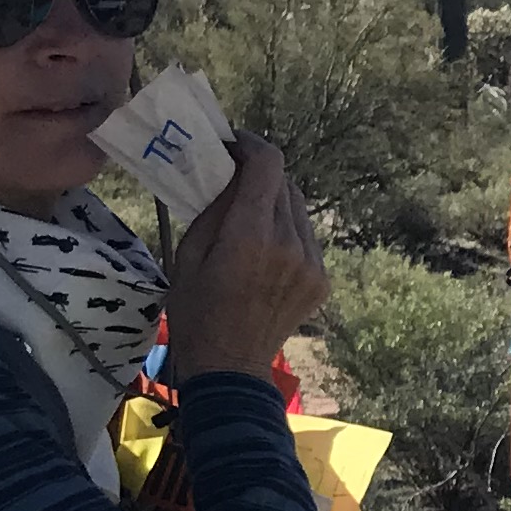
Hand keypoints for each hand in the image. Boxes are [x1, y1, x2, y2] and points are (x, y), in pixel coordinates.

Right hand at [161, 135, 329, 384]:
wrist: (230, 367)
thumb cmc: (196, 310)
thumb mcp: (188, 254)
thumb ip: (213, 208)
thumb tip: (228, 172)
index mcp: (251, 235)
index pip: (268, 164)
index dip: (251, 144)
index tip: (231, 143)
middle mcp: (289, 244)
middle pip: (284, 182)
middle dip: (259, 173)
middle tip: (233, 176)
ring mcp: (311, 263)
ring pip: (298, 209)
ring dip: (274, 201)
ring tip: (248, 214)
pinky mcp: (321, 280)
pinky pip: (307, 237)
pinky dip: (286, 230)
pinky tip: (264, 248)